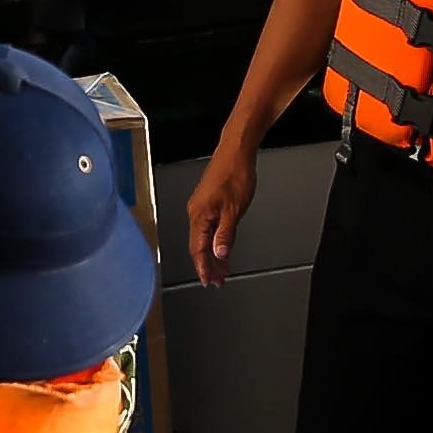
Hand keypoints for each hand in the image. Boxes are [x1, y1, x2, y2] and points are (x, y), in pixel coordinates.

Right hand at [185, 138, 255, 285]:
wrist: (236, 151)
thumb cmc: (235, 173)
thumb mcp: (235, 209)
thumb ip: (226, 234)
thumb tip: (219, 253)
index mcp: (199, 215)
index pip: (198, 249)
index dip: (204, 268)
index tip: (210, 281)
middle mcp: (195, 212)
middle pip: (198, 246)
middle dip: (209, 265)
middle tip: (218, 280)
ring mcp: (200, 206)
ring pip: (203, 238)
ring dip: (212, 254)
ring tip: (223, 269)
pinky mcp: (207, 202)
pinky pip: (207, 228)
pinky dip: (214, 241)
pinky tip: (222, 246)